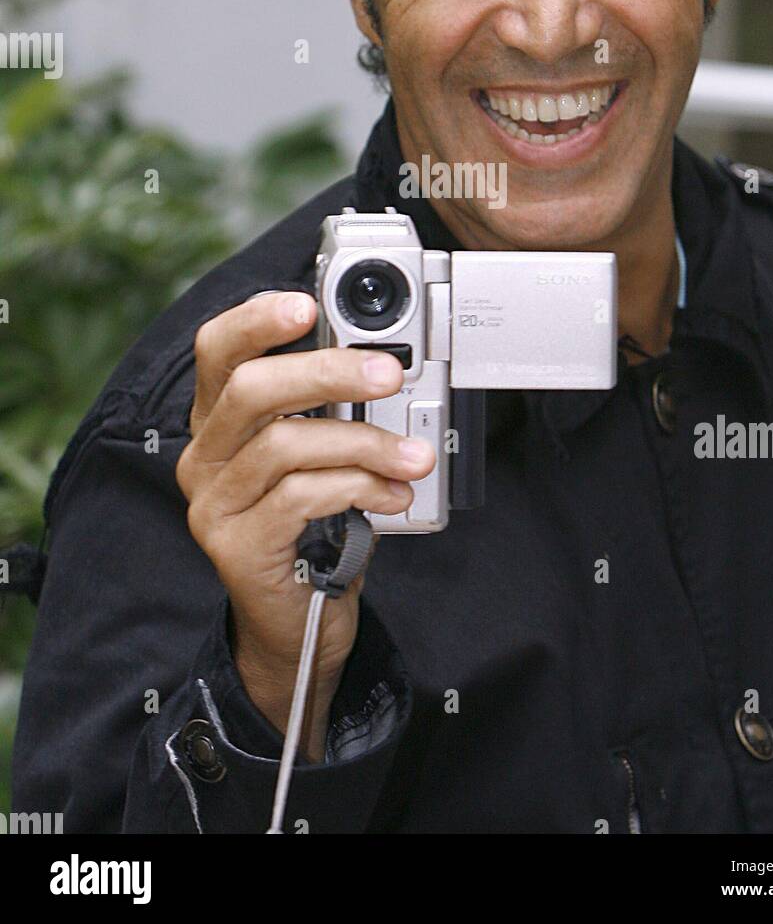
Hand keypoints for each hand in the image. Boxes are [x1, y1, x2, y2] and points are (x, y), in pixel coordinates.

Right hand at [175, 291, 434, 757]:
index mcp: (220, 422)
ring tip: (412, 457)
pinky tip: (392, 496)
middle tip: (389, 372)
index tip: (308, 304)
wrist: (299, 626)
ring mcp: (213, 504)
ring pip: (286, 444)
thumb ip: (331, 410)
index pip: (218, 351)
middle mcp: (203, 457)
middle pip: (252, 388)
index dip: (257, 320)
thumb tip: (383, 362)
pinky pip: (300, 497)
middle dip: (329, 372)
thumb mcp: (319, 457)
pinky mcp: (236, 546)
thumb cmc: (314, 528)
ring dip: (364, 443)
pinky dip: (358, 487)